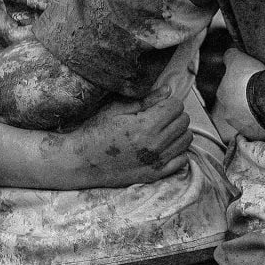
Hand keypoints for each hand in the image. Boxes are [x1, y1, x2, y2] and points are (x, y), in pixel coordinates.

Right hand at [58, 86, 193, 187]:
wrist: (78, 162)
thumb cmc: (94, 131)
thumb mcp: (116, 109)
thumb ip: (146, 100)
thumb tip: (168, 90)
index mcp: (146, 125)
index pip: (177, 106)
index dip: (168, 103)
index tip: (158, 106)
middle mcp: (154, 144)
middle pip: (184, 121)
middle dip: (174, 116)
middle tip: (159, 118)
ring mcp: (155, 161)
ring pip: (186, 140)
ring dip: (178, 133)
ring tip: (162, 132)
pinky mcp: (154, 175)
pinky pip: (181, 161)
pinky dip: (177, 152)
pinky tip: (164, 148)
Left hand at [212, 48, 264, 141]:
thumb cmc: (251, 78)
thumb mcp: (239, 59)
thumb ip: (230, 56)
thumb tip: (228, 54)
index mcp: (222, 94)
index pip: (228, 88)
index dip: (240, 83)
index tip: (251, 80)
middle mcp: (228, 113)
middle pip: (236, 105)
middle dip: (245, 100)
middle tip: (260, 92)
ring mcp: (242, 126)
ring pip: (247, 118)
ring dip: (255, 113)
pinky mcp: (256, 135)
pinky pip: (260, 129)